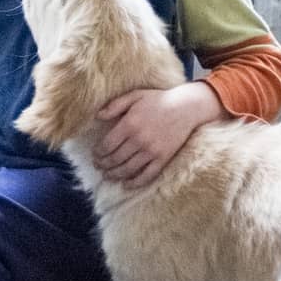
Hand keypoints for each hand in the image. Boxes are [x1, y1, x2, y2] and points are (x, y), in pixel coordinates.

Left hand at [93, 83, 225, 187]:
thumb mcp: (135, 96)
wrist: (186, 107)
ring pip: (128, 169)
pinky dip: (135, 182)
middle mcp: (139, 140)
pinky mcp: (163, 158)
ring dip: (115, 174)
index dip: (98, 153)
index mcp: (130, 124)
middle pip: (115, 159)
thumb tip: (97, 116)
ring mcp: (152, 151)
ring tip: (107, 175)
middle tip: (98, 166)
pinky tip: (126, 184)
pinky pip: (147, 175)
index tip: (95, 155)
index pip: (107, 145)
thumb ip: (115, 105)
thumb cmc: (158, 100)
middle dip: (103, 165)